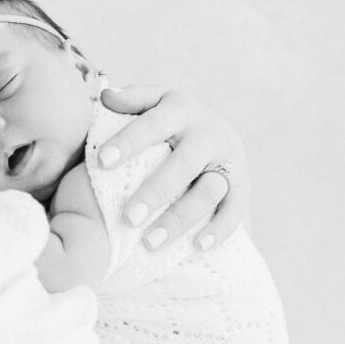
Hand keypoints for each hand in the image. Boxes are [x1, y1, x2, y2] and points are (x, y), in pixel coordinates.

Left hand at [98, 85, 248, 249]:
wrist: (214, 133)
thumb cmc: (166, 123)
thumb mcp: (152, 103)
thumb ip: (130, 101)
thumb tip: (106, 97)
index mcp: (180, 109)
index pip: (153, 124)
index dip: (129, 141)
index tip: (102, 161)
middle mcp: (208, 133)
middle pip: (183, 164)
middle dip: (156, 191)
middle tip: (128, 218)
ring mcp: (228, 160)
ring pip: (208, 192)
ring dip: (180, 219)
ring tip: (150, 243)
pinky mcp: (242, 186)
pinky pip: (234, 210)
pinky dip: (218, 230)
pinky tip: (197, 247)